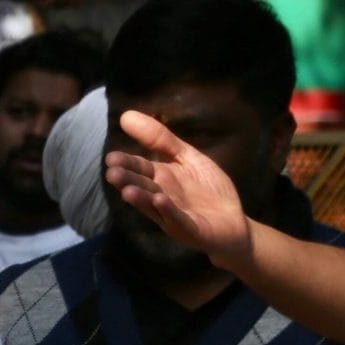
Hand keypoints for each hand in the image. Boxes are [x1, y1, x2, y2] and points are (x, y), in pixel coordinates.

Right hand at [104, 110, 256, 262]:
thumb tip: (126, 115)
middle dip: (127, 181)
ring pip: (153, 205)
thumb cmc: (208, 189)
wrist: (234, 222)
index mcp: (160, 179)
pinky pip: (178, 219)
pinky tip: (160, 199)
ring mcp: (173, 215)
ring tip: (127, 191)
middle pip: (141, 186)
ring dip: (140, 199)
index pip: (139, 168)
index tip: (111, 158)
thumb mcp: (187, 157)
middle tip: (112, 173)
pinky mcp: (191, 229)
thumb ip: (161, 139)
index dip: (126, 163)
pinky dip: (169, 210)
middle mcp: (161, 197)